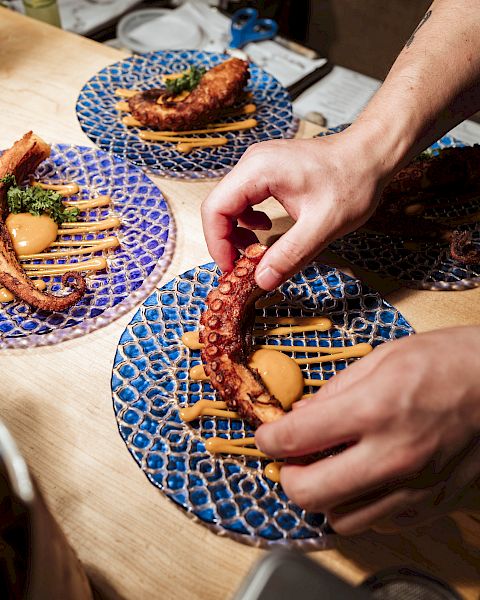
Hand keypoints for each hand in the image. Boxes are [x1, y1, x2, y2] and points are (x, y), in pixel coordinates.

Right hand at [201, 127, 392, 289]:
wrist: (371, 155)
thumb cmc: (353, 181)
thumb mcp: (323, 225)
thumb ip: (290, 254)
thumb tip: (262, 280)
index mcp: (259, 170)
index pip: (215, 208)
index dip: (217, 243)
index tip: (231, 268)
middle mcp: (253, 163)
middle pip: (218, 207)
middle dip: (226, 241)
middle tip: (242, 267)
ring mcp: (259, 165)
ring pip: (230, 204)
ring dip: (236, 232)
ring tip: (255, 252)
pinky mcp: (268, 172)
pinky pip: (245, 199)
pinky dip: (248, 221)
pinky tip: (266, 230)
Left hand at [255, 327, 479, 534]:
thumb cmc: (446, 361)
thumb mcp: (382, 357)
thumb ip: (335, 390)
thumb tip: (301, 414)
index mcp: (373, 409)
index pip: (294, 439)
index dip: (268, 439)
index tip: (267, 436)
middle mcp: (391, 456)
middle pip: (308, 493)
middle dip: (289, 476)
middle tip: (293, 458)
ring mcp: (413, 487)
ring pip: (340, 519)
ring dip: (325, 495)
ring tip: (331, 468)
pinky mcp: (431, 504)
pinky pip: (378, 522)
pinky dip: (362, 504)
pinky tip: (367, 477)